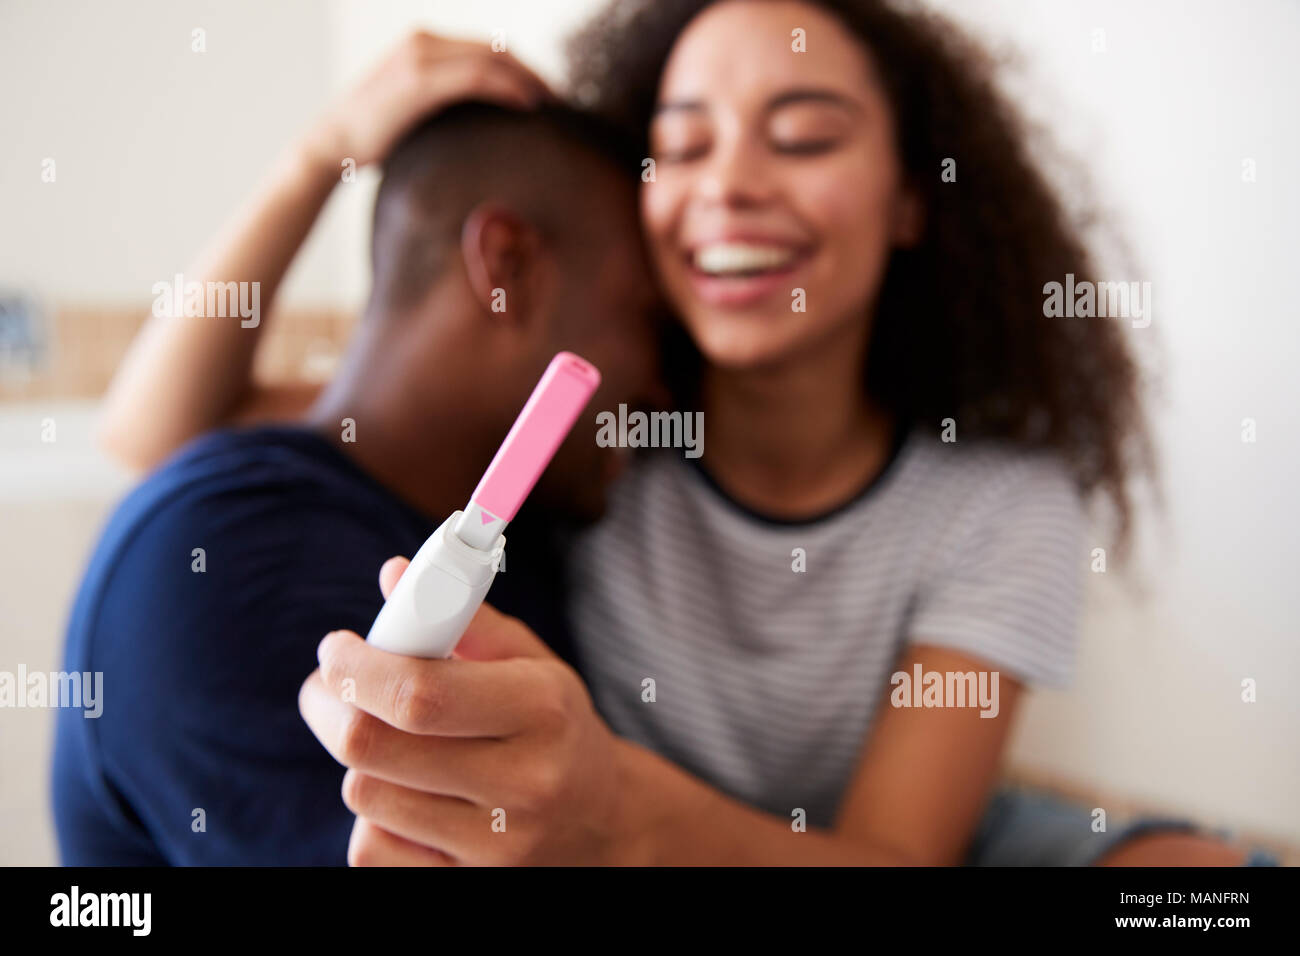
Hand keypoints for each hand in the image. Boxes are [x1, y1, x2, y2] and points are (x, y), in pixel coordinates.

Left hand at [299, 557, 639, 865]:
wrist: (605, 824)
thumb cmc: (554, 725)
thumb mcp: (531, 663)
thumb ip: (463, 617)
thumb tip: (394, 575)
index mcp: (542, 710)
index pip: (420, 694)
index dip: (357, 667)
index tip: (335, 648)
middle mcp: (524, 783)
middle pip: (373, 748)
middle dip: (330, 706)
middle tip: (328, 686)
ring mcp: (496, 847)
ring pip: (365, 796)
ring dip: (358, 759)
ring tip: (382, 738)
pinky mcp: (468, 886)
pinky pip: (372, 849)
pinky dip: (374, 815)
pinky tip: (404, 794)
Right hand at [301, 31, 553, 172]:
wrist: (331, 144)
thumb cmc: (372, 138)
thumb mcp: (415, 113)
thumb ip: (445, 106)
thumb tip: (480, 131)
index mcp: (424, 45)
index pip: (485, 49)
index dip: (520, 68)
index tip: (545, 95)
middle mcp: (424, 42)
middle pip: (495, 48)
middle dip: (531, 72)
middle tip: (558, 100)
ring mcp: (421, 57)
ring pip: (491, 57)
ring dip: (528, 78)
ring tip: (551, 104)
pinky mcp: (420, 79)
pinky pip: (478, 76)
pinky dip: (509, 88)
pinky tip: (529, 106)